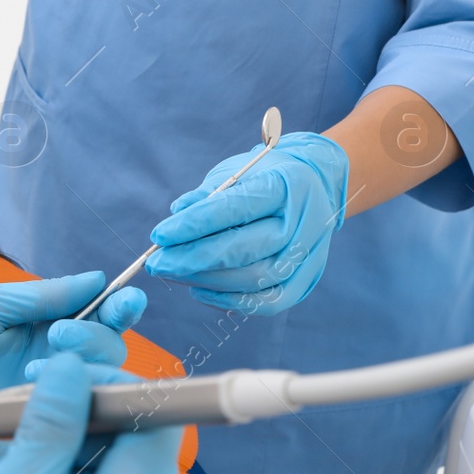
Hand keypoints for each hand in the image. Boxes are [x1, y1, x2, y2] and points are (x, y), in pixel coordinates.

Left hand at [0, 273, 146, 473]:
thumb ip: (40, 295)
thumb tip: (96, 279)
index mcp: (46, 330)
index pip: (100, 317)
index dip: (120, 308)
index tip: (125, 300)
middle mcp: (57, 366)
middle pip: (109, 350)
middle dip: (95, 337)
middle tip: (58, 335)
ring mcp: (53, 402)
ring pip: (101, 385)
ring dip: (80, 370)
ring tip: (32, 370)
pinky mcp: (45, 436)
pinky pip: (82, 426)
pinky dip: (79, 410)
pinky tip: (54, 401)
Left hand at [146, 132, 349, 315]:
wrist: (317, 184)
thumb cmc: (266, 176)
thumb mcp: (238, 171)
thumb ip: (207, 195)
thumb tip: (176, 214)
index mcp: (285, 185)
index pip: (234, 209)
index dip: (193, 225)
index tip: (159, 235)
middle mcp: (302, 221)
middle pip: (243, 250)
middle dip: (191, 259)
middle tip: (156, 263)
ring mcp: (308, 253)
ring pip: (253, 279)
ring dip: (205, 280)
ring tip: (173, 272)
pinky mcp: (306, 278)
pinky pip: (268, 302)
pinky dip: (230, 301)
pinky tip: (199, 290)